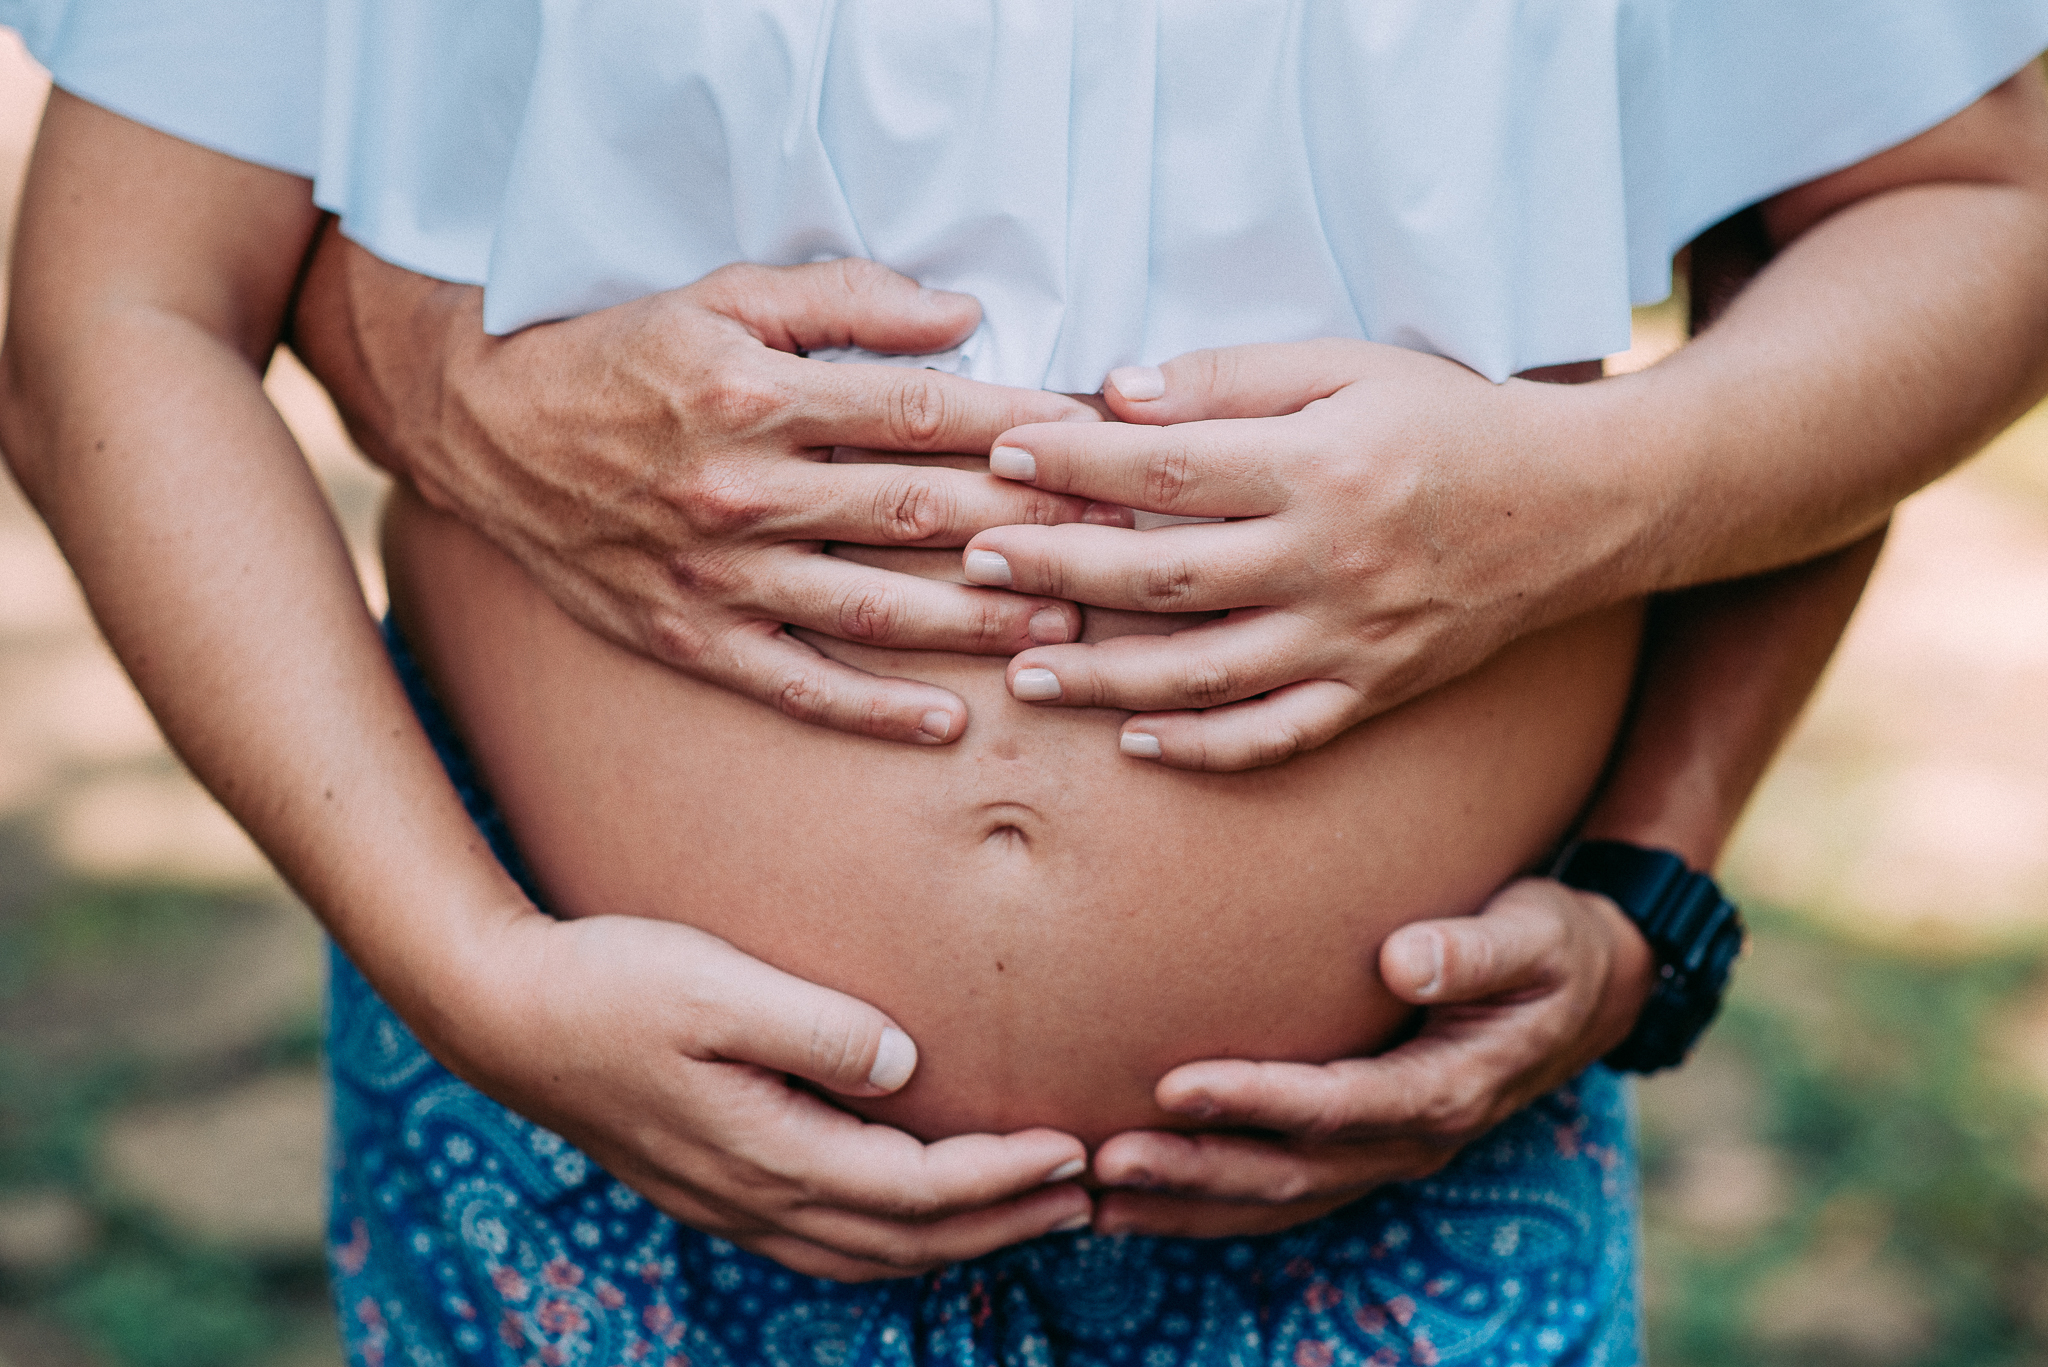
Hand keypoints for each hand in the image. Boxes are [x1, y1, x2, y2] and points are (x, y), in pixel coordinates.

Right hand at [290, 233, 1107, 745]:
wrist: (485, 428)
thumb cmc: (622, 352)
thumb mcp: (724, 293)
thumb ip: (848, 301)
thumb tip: (964, 321)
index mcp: (756, 392)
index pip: (921, 415)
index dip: (1019, 430)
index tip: (1096, 445)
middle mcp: (742, 487)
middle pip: (916, 512)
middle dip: (1027, 527)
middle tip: (1116, 544)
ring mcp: (715, 571)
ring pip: (872, 604)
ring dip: (976, 622)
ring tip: (1066, 632)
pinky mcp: (689, 633)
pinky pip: (794, 682)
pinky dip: (871, 710)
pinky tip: (948, 722)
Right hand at [441, 912, 1090, 1280]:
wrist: (502, 1016)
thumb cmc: (609, 984)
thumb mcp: (716, 985)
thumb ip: (816, 1028)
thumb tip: (905, 1064)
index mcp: (769, 1151)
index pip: (917, 1190)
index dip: (1002, 1178)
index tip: (1072, 1150)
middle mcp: (755, 1197)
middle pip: (905, 1241)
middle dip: (1002, 1225)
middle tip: (1084, 1199)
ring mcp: (728, 1202)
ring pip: (864, 1253)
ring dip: (953, 1240)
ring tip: (1025, 1213)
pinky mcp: (709, 1187)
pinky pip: (821, 1241)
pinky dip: (889, 1239)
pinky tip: (912, 1214)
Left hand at [962, 341, 1629, 769]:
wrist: (1576, 505)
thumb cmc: (1448, 420)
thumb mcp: (1348, 367)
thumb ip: (1230, 380)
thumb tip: (1114, 396)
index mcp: (1321, 466)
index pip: (1168, 470)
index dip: (1075, 465)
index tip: (1003, 456)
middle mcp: (1332, 561)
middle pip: (1167, 578)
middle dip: (1060, 568)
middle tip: (978, 561)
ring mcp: (1353, 640)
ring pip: (1205, 676)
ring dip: (1104, 676)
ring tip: (1024, 669)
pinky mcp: (1374, 691)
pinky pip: (1277, 736)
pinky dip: (1203, 748)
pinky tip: (1133, 742)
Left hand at [1087, 877, 1651, 1238]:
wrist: (1588, 985)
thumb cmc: (1552, 945)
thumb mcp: (1535, 935)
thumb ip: (1474, 950)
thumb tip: (1404, 959)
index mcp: (1448, 1089)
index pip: (1336, 1105)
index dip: (1256, 1101)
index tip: (1176, 1084)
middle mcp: (1412, 1138)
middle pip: (1290, 1171)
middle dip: (1195, 1170)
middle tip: (1105, 1159)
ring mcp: (1385, 1152)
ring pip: (1276, 1196)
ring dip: (1187, 1203)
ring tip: (1096, 1198)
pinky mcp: (1363, 1145)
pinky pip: (1280, 1189)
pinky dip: (1209, 1204)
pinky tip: (1137, 1202)